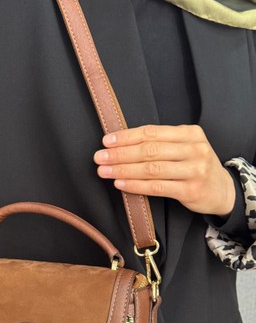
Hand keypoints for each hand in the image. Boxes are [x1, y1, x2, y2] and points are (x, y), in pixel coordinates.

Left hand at [93, 124, 235, 217]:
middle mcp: (194, 149)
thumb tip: (122, 144)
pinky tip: (120, 183)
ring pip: (151, 169)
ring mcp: (194, 170)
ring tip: (104, 171)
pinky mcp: (190, 190)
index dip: (127, 136)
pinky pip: (157, 187)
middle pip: (150, 150)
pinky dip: (135, 185)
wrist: (222, 190)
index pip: (152, 132)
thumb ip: (161, 143)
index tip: (106, 141)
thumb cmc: (195, 166)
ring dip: (123, 170)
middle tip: (99, 157)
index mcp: (190, 133)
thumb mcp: (185, 147)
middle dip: (120, 154)